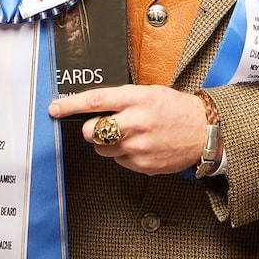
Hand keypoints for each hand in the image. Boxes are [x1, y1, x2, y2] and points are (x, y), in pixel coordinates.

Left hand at [48, 84, 213, 175]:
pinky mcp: (143, 165)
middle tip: (102, 125)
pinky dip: (123, 154)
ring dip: (106, 143)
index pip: (95, 101)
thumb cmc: (176, 109)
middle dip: (91, 129)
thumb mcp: (149, 93)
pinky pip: (118, 160)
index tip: (54, 108)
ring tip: (128, 136)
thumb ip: (122, 100)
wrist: (205, 131)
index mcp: (137, 99)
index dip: (70, 105)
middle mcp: (135, 123)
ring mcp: (138, 147)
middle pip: (90, 131)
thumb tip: (92, 108)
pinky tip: (141, 147)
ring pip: (100, 148)